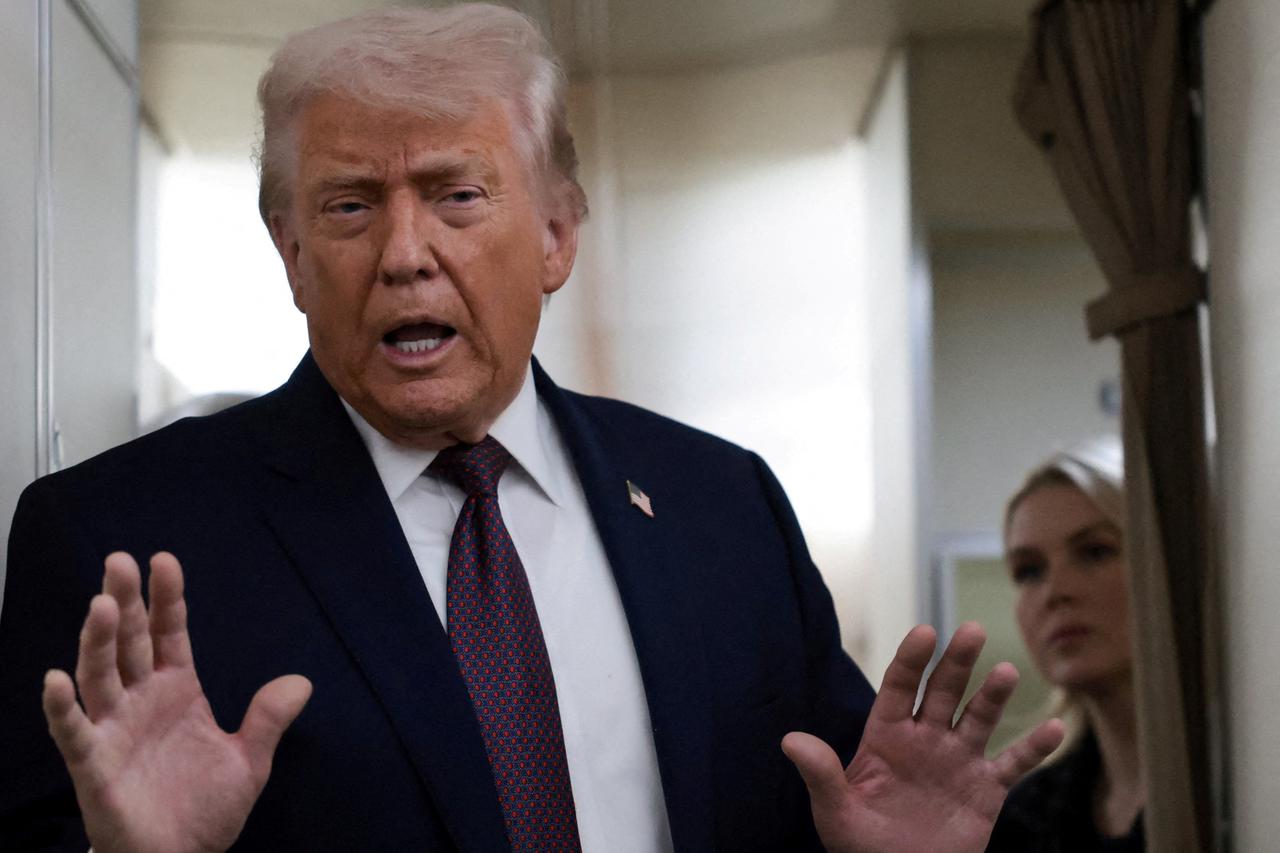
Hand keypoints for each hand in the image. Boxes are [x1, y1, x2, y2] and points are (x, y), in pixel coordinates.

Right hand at [41, 552, 311, 852]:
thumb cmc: (204, 810)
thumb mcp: (249, 761)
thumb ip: (269, 719)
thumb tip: (302, 681)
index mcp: (177, 691)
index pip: (169, 633)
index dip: (167, 598)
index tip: (164, 560)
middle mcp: (141, 701)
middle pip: (130, 642)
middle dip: (126, 601)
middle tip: (119, 560)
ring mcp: (114, 730)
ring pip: (100, 675)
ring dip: (99, 640)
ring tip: (103, 604)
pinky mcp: (93, 765)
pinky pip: (73, 732)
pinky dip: (62, 707)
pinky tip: (56, 679)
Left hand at [782, 622, 1063, 852]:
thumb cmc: (860, 846)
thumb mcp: (834, 812)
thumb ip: (820, 774)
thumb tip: (789, 739)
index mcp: (886, 736)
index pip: (899, 688)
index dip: (911, 660)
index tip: (924, 633)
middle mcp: (926, 739)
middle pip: (943, 691)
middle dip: (957, 662)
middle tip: (972, 630)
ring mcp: (958, 760)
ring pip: (980, 718)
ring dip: (993, 694)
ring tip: (1005, 671)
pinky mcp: (986, 789)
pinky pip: (1014, 764)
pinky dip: (1035, 748)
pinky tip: (1055, 729)